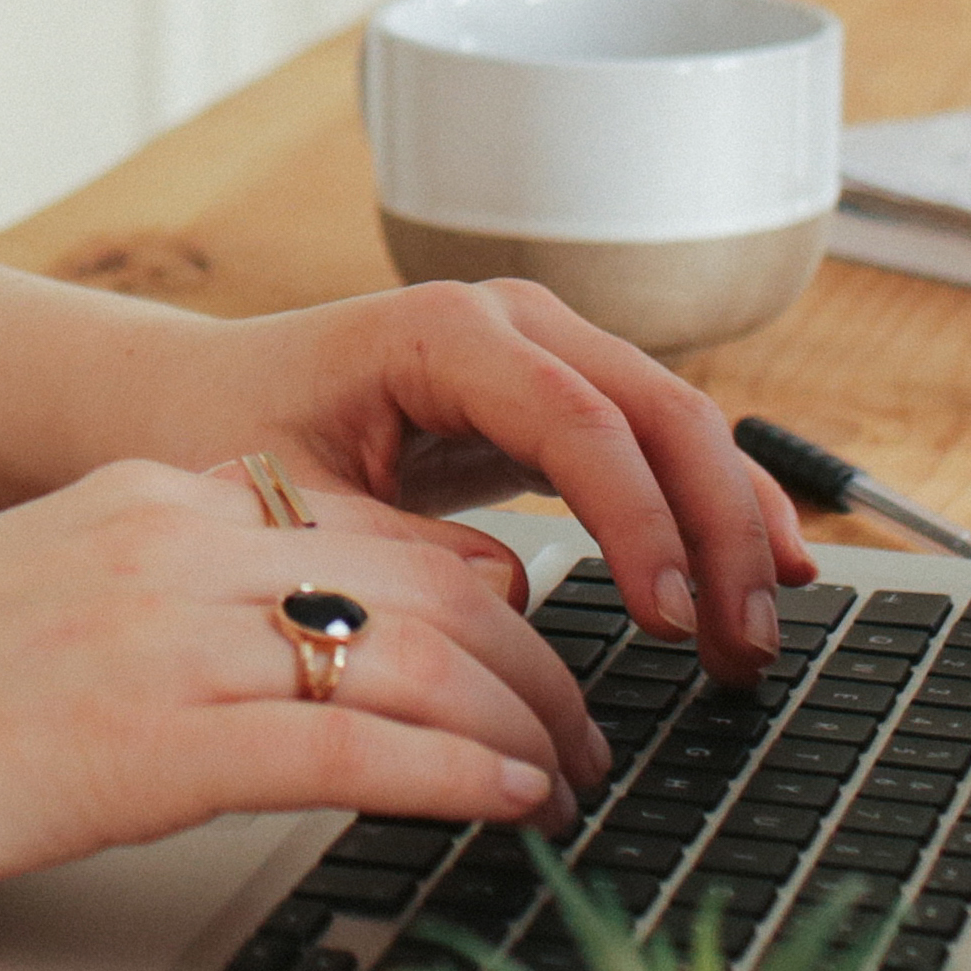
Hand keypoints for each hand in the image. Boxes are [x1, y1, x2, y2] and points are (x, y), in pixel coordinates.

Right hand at [0, 458, 606, 929]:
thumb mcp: (31, 599)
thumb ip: (154, 593)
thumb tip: (276, 642)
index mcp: (140, 498)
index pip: (366, 523)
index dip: (478, 591)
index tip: (528, 644)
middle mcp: (170, 542)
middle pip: (427, 579)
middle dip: (538, 660)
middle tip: (587, 727)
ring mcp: (163, 638)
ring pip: (422, 656)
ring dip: (528, 724)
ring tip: (575, 780)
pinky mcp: (151, 745)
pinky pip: (359, 751)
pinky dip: (464, 776)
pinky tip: (514, 805)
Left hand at [181, 280, 816, 672]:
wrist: (200, 395)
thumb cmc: (230, 438)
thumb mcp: (293, 505)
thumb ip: (396, 550)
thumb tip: (509, 610)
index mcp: (439, 332)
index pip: (577, 419)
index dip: (637, 521)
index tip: (667, 621)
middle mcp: (511, 322)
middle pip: (658, 412)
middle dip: (716, 531)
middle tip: (741, 647)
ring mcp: (545, 350)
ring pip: (679, 425)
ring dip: (732, 526)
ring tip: (759, 633)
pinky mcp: (558, 397)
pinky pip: (659, 446)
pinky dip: (717, 506)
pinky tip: (770, 569)